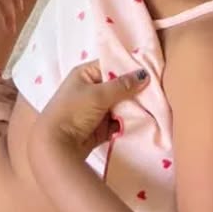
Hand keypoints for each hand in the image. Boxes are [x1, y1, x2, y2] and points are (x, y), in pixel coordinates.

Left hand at [32, 63, 148, 159]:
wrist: (57, 145)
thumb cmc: (73, 111)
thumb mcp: (98, 94)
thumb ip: (122, 85)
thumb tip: (144, 74)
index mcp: (85, 74)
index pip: (110, 66)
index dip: (128, 69)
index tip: (149, 73)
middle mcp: (90, 89)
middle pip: (117, 87)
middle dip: (133, 92)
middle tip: (155, 94)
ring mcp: (95, 110)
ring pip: (120, 106)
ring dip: (132, 109)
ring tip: (154, 109)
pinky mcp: (100, 128)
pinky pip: (118, 122)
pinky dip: (127, 124)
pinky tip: (144, 123)